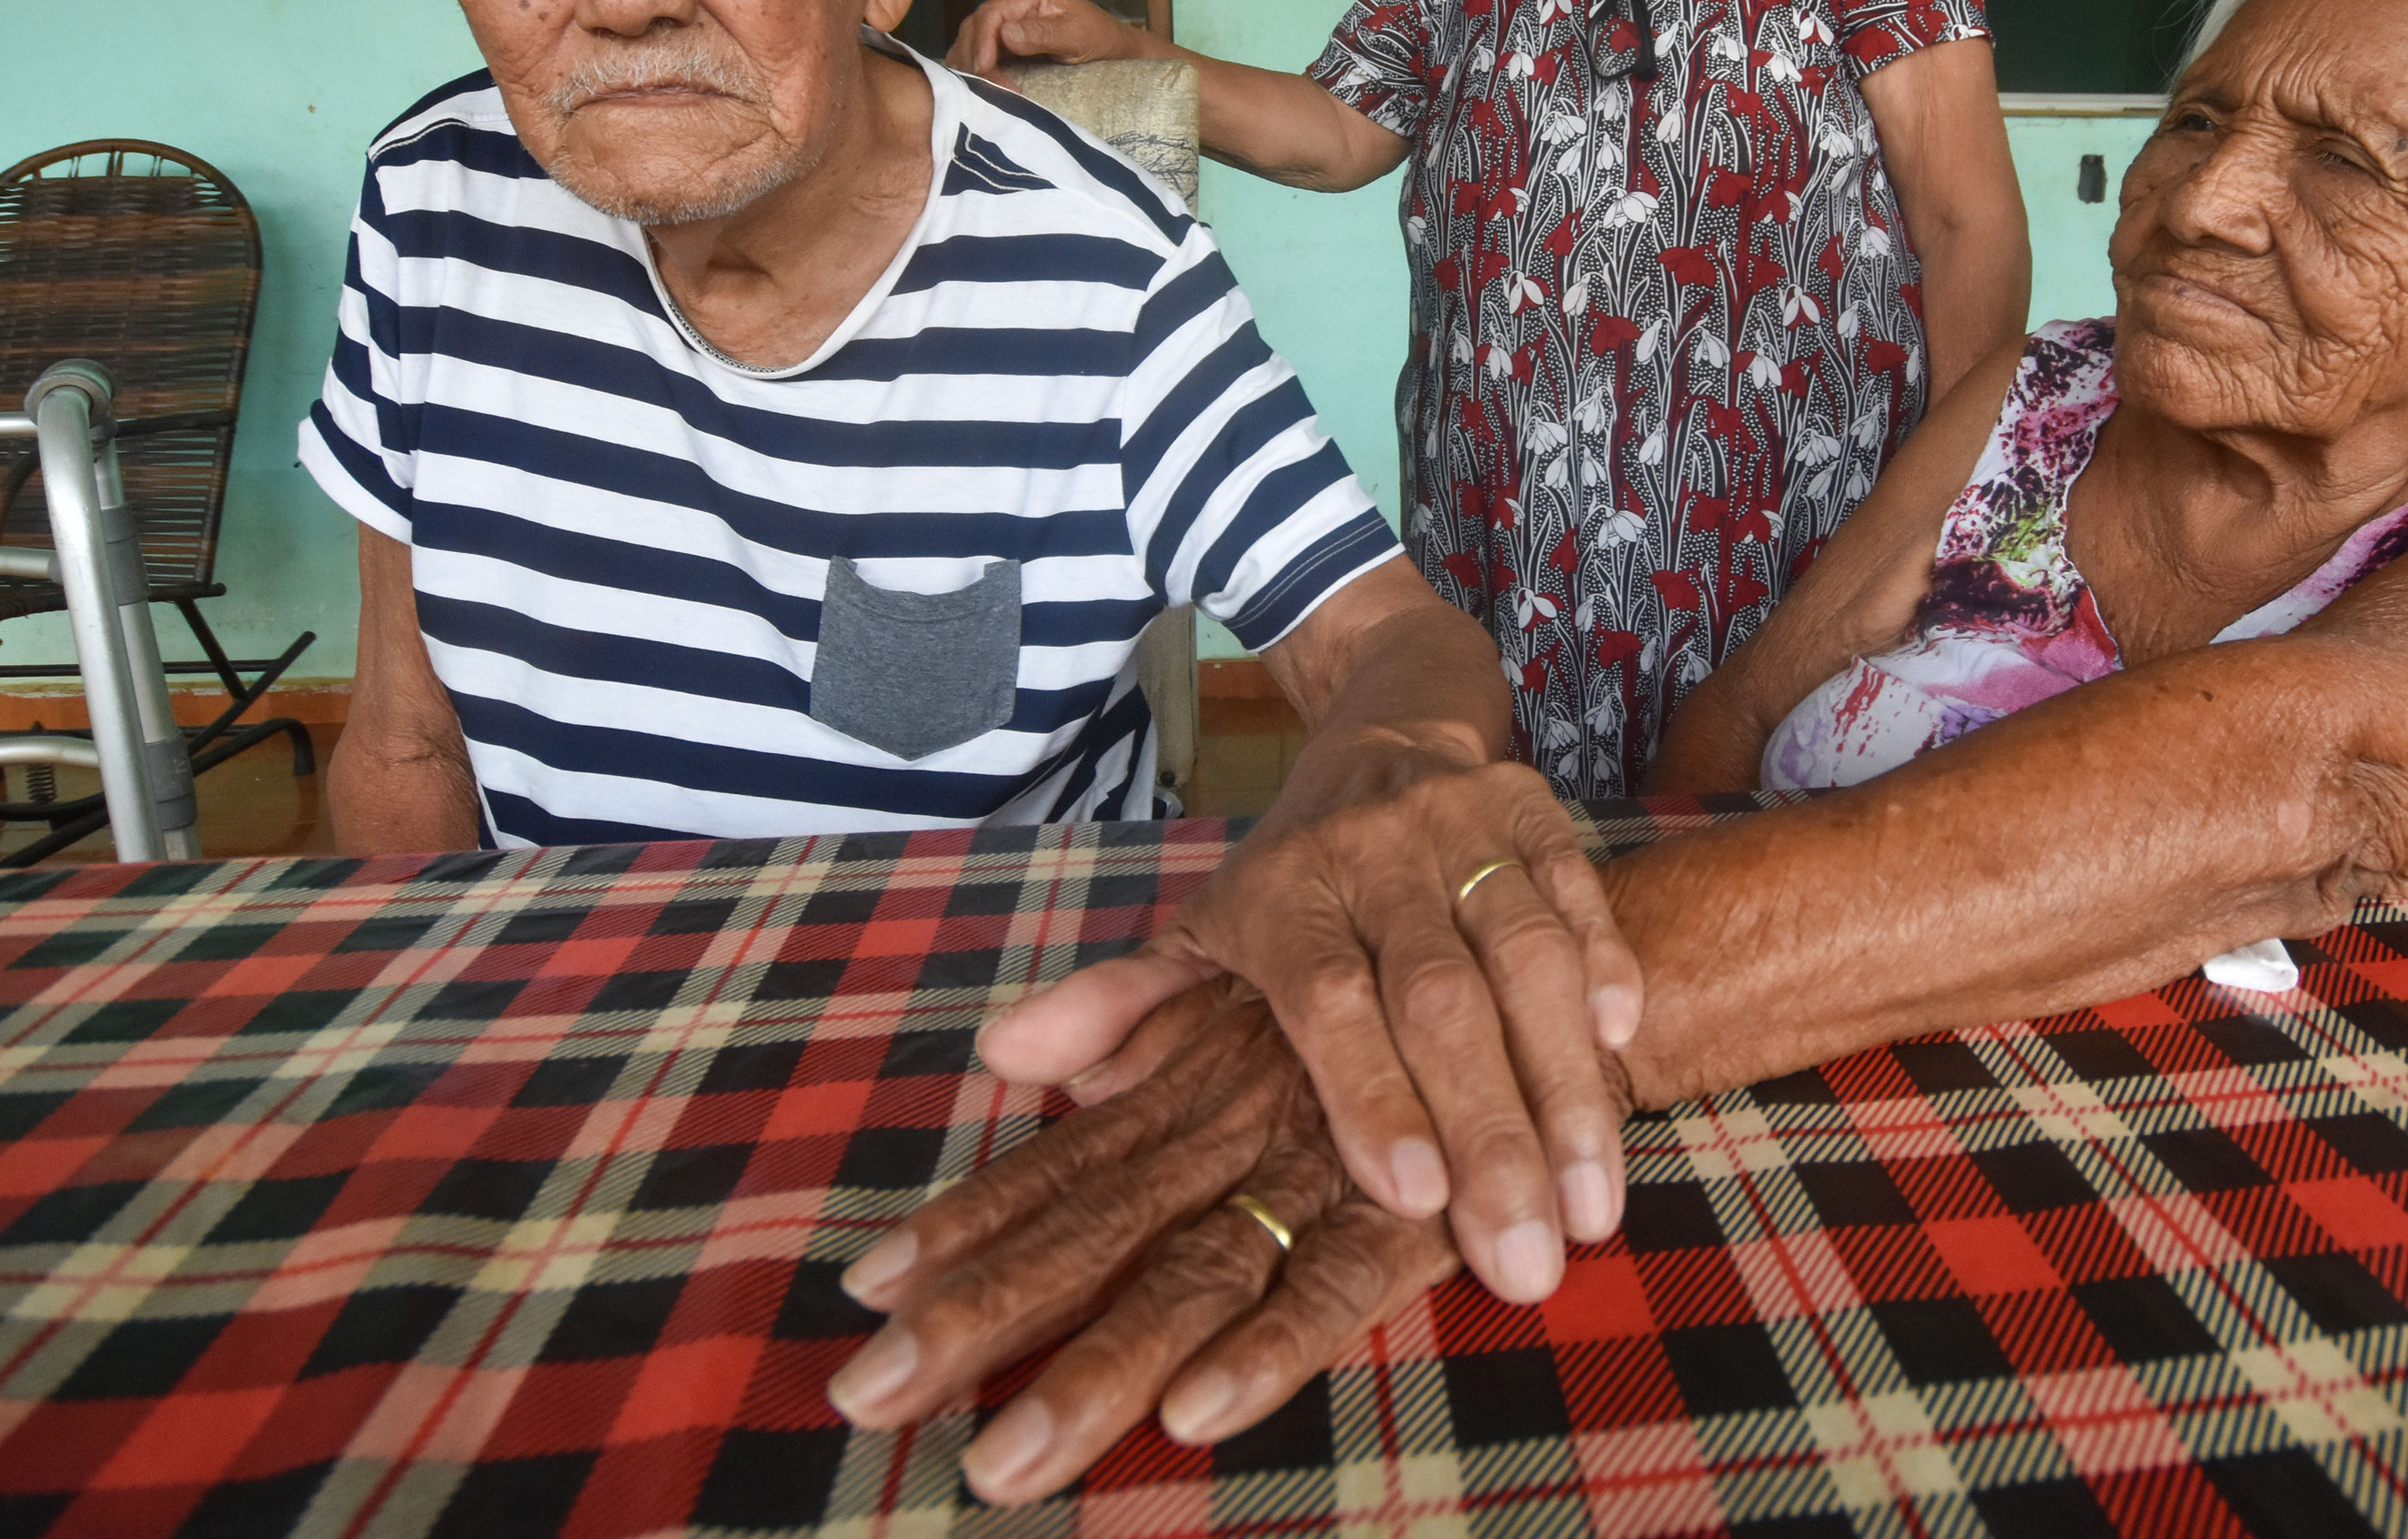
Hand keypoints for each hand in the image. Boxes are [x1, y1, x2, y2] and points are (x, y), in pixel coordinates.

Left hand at [832, 978, 1457, 1503]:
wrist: (1545, 948)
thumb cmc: (1383, 978)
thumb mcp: (1247, 979)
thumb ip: (1128, 1014)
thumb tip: (1007, 1048)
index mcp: (1190, 1084)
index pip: (1057, 1164)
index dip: (963, 1223)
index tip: (862, 1288)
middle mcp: (1233, 1127)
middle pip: (1092, 1232)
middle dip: (981, 1317)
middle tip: (867, 1397)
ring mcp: (1315, 1173)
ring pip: (1190, 1277)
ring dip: (1098, 1369)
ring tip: (1005, 1458)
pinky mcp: (1411, 1217)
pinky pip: (1334, 1288)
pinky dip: (1269, 1350)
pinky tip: (1199, 1412)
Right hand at [947, 0, 1148, 78]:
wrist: (1113, 48)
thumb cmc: (1100, 38)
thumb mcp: (1077, 36)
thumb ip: (1043, 34)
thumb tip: (1006, 35)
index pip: (992, 13)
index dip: (982, 42)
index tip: (983, 69)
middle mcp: (1012, 4)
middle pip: (975, 25)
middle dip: (973, 56)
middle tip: (980, 87)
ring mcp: (1007, 21)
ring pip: (972, 38)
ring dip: (970, 63)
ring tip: (978, 89)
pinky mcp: (1006, 41)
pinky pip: (981, 51)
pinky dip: (975, 67)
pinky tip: (979, 85)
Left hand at [977, 746, 1639, 1305]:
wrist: (1393, 721)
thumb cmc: (1297, 872)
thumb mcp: (1203, 929)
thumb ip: (1122, 1005)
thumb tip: (1006, 1057)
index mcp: (1284, 896)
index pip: (1329, 1003)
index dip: (1371, 1095)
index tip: (1411, 1198)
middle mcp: (1374, 856)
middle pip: (1438, 1001)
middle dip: (1491, 1135)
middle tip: (1528, 1261)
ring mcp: (1466, 829)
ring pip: (1525, 959)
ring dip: (1566, 1086)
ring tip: (1593, 1209)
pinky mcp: (1542, 814)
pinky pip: (1583, 895)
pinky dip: (1607, 968)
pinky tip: (1628, 1053)